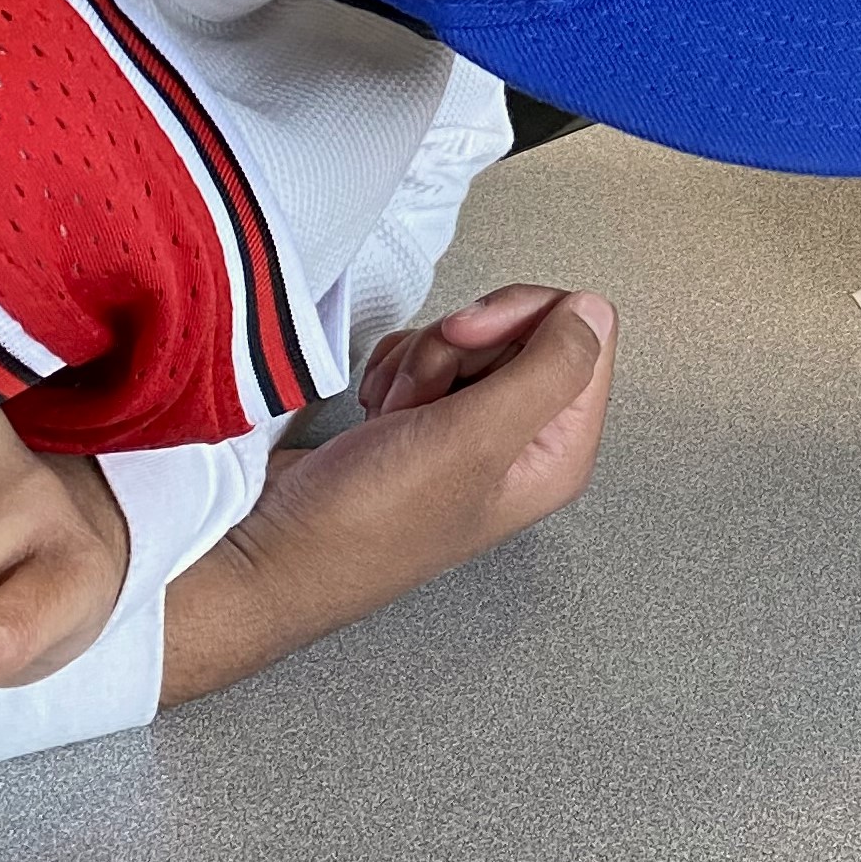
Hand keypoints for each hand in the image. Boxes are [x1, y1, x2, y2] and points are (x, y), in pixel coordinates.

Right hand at [162, 286, 614, 704]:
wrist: (268, 552)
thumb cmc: (364, 522)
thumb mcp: (474, 439)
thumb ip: (550, 369)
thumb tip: (592, 310)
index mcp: (559, 451)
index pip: (584, 330)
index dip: (520, 314)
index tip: (465, 335)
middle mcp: (524, 440)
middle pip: (522, 329)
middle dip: (459, 343)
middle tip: (421, 394)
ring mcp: (472, 430)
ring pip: (469, 338)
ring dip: (420, 360)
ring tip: (394, 413)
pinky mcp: (425, 420)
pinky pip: (426, 354)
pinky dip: (394, 371)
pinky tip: (377, 411)